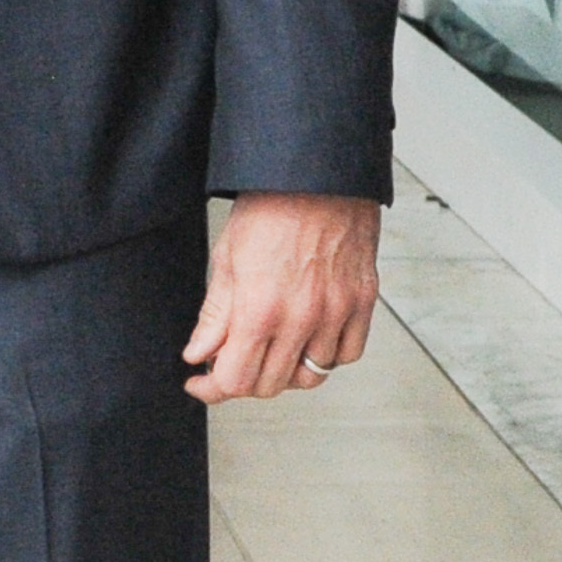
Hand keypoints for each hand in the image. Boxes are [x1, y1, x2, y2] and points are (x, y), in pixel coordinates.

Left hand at [184, 192, 379, 403]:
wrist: (320, 173)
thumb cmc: (272, 205)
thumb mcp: (227, 258)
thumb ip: (214, 315)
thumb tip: (198, 354)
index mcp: (260, 308)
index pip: (236, 379)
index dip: (212, 388)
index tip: (201, 382)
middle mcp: (302, 318)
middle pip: (271, 385)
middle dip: (243, 380)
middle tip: (230, 360)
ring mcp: (337, 312)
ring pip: (312, 376)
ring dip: (285, 371)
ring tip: (269, 348)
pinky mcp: (363, 301)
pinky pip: (348, 354)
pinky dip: (327, 356)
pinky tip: (308, 338)